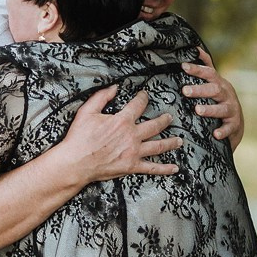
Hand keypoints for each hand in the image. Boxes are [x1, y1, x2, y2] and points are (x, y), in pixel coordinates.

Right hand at [58, 85, 181, 182]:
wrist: (76, 162)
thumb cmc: (79, 137)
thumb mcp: (87, 111)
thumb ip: (102, 97)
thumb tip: (114, 87)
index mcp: (123, 121)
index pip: (138, 105)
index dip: (143, 98)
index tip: (145, 95)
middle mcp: (132, 136)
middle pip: (155, 125)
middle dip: (164, 120)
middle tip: (169, 117)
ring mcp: (134, 152)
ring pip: (159, 146)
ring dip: (171, 142)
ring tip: (179, 140)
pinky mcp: (132, 166)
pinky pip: (152, 168)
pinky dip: (165, 169)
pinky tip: (175, 168)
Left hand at [182, 47, 243, 144]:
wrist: (236, 124)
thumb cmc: (220, 100)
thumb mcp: (214, 83)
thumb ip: (205, 67)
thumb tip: (195, 48)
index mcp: (219, 84)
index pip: (209, 73)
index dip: (197, 69)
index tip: (183, 66)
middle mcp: (227, 95)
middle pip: (215, 90)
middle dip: (200, 90)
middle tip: (185, 90)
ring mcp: (232, 110)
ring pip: (222, 109)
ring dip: (210, 109)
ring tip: (198, 110)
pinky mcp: (234, 126)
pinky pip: (229, 128)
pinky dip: (223, 131)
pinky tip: (216, 134)